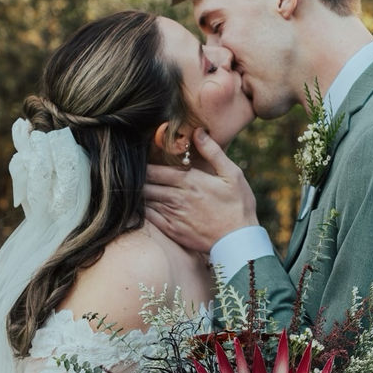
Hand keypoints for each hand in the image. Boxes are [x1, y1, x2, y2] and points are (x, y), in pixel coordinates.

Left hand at [145, 128, 258, 252]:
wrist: (239, 241)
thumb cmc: (238, 205)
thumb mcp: (232, 174)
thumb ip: (212, 152)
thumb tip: (198, 132)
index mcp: (189, 181)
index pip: (153, 170)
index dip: (142, 165)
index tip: (139, 160)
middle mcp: (177, 197)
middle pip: (145, 185)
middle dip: (138, 178)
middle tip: (133, 173)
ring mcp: (173, 215)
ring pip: (145, 200)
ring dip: (139, 193)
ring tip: (135, 188)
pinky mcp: (172, 231)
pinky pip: (149, 218)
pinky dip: (142, 210)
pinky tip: (142, 206)